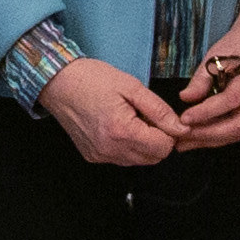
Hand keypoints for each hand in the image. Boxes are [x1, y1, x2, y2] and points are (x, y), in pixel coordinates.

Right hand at [39, 59, 185, 170]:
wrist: (58, 82)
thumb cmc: (92, 79)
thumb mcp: (132, 86)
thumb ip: (159, 110)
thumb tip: (181, 128)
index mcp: (122, 131)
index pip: (164, 147)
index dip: (169, 131)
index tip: (160, 116)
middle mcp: (110, 149)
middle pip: (154, 158)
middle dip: (158, 139)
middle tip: (145, 115)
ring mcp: (100, 155)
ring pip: (139, 160)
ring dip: (143, 143)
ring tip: (130, 119)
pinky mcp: (93, 156)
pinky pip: (121, 158)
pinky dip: (126, 146)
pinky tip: (116, 126)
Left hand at [168, 4, 239, 147]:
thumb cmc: (239, 45)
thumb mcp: (217, 54)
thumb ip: (201, 78)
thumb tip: (185, 99)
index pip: (231, 99)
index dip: (207, 112)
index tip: (184, 118)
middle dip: (209, 135)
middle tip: (182, 138)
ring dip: (212, 140)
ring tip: (186, 142)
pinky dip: (221, 136)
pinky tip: (202, 137)